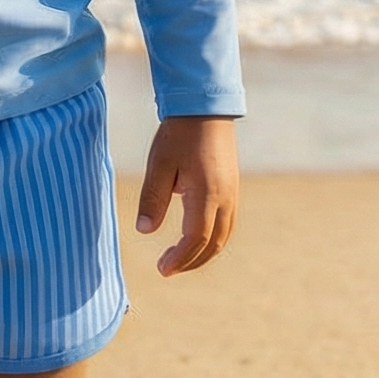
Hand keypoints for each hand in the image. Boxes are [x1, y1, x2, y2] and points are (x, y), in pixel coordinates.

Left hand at [134, 116, 238, 276]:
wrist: (206, 108)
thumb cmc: (179, 134)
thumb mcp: (159, 164)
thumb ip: (153, 198)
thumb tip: (145, 230)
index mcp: (207, 194)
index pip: (195, 238)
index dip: (179, 258)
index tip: (162, 269)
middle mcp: (225, 198)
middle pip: (212, 244)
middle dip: (190, 261)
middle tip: (166, 269)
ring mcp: (233, 194)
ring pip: (223, 236)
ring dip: (202, 253)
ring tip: (179, 260)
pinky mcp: (233, 189)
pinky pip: (227, 224)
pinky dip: (212, 239)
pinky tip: (195, 240)